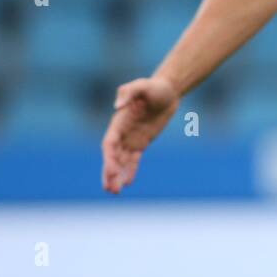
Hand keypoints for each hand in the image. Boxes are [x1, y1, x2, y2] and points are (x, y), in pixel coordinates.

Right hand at [101, 76, 179, 193]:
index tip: (111, 171)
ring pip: (121, 161)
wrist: (167, 91)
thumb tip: (116, 106)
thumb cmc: (153, 87)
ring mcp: (131, 139)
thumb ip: (128, 92)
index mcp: (118, 122)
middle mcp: (122, 133)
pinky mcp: (142, 142)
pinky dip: (130, 171)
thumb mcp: (142, 85)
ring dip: (117, 175)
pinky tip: (128, 182)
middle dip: (109, 172)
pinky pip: (134, 160)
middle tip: (109, 189)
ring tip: (115, 192)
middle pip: (112, 156)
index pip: (109, 144)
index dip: (108, 158)